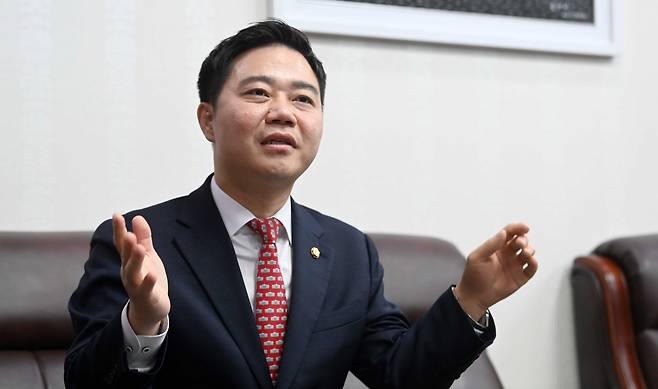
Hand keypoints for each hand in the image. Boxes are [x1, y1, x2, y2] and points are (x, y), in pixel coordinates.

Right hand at [113, 214, 169, 334]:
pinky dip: (148, 282)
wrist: (151, 308)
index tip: (116, 215)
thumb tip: (137, 218)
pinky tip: (152, 275)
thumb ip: (143, 238)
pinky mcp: (146, 297)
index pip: (122, 244)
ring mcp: (136, 285)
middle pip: (126, 257)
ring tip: (138, 248)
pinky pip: (146, 289)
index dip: (119, 230)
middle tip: (128, 233)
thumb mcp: (147, 256)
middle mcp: (129, 272)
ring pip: (132, 272)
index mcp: (129, 261)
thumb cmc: (148, 279)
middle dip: (126, 245)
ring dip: (134, 260)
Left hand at [454, 223, 537, 319]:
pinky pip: (531, 268)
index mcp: (496, 246)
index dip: (518, 228)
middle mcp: (507, 254)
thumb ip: (491, 244)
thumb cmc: (473, 276)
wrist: (474, 296)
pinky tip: (531, 260)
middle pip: (521, 240)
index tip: (524, 227)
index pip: (509, 232)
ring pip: (528, 252)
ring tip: (525, 252)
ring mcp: (514, 265)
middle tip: (520, 243)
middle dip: (523, 239)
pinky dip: (534, 263)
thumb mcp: (477, 257)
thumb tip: (503, 232)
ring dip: (530, 249)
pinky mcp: (520, 277)